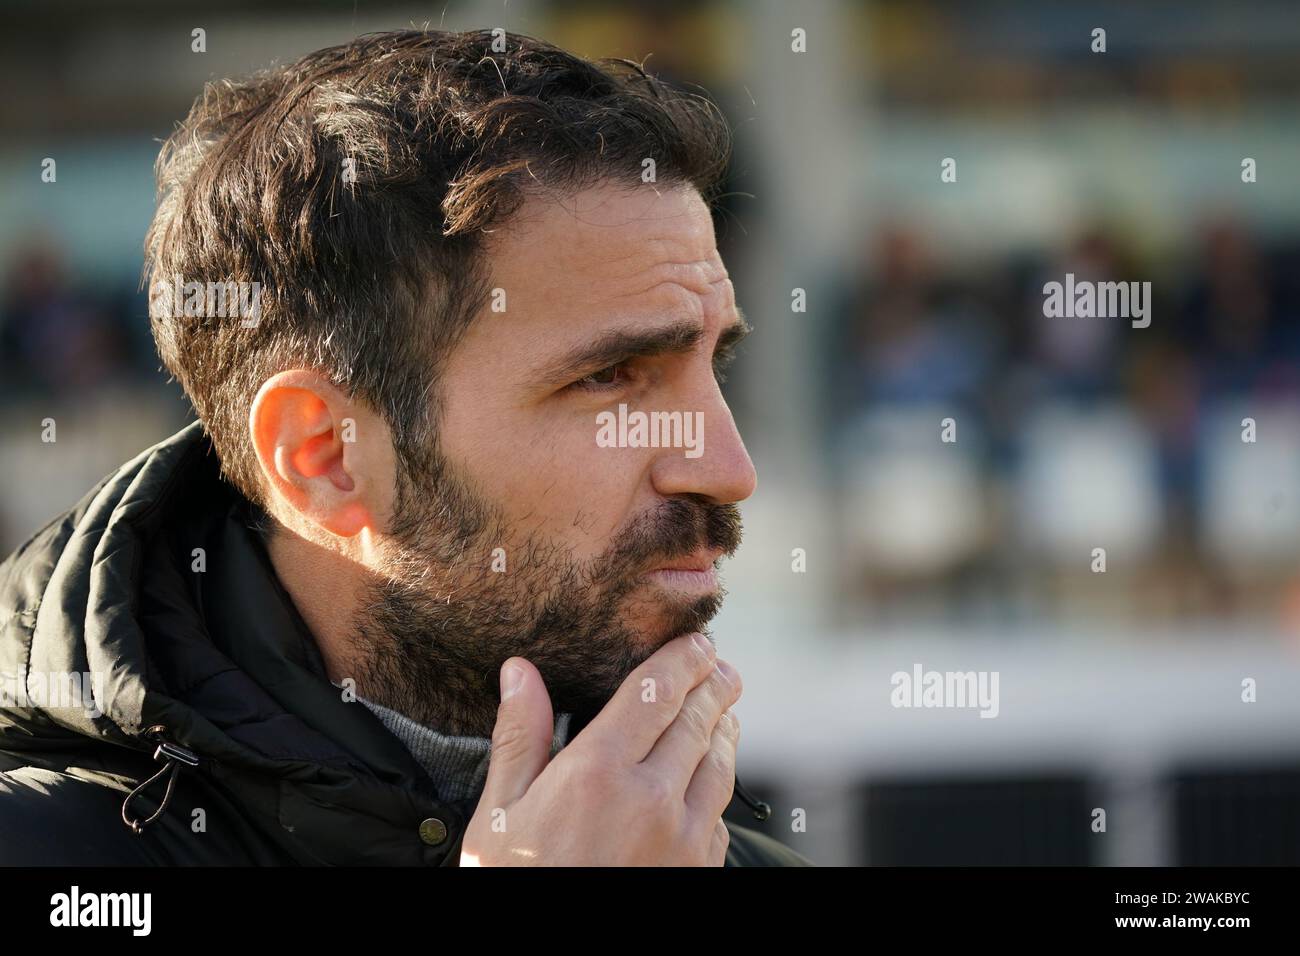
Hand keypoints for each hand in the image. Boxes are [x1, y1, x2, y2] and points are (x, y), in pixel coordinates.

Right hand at [460, 631, 741, 865]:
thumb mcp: (499, 814)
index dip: (682, 660)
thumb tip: (518, 672)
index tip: (697, 641)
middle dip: (714, 685)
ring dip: (726, 728)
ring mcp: (683, 839)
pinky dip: (720, 782)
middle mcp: (651, 798)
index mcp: (597, 772)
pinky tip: (712, 774)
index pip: (656, 692)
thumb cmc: (512, 885)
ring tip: (725, 709)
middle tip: (720, 665)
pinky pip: (720, 814)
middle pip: (698, 721)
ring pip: (720, 764)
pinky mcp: (698, 871)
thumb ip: (519, 737)